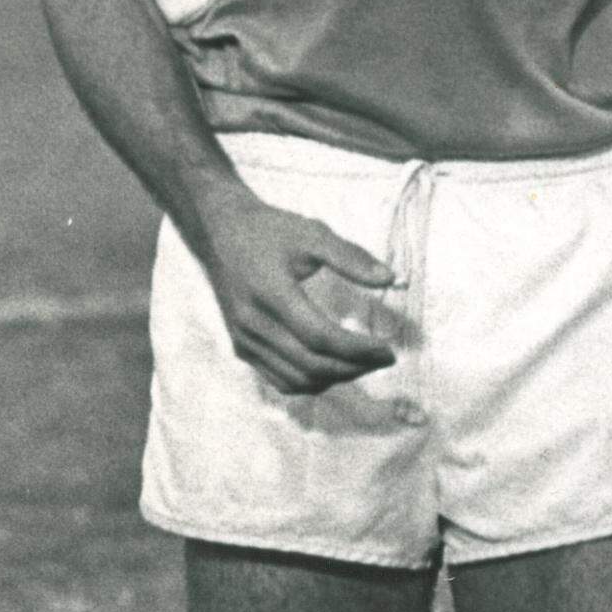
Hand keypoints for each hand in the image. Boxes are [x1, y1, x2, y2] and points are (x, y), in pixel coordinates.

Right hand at [195, 192, 397, 396]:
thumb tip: (391, 279)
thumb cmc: (270, 230)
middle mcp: (254, 324)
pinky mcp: (241, 347)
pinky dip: (310, 381)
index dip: (359, 350)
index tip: (388, 349)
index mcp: (272, 294)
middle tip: (384, 358)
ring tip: (363, 363)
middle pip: (311, 365)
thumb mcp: (312, 233)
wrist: (220, 232)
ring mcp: (245, 340)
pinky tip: (333, 367)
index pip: (321, 338)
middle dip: (354, 367)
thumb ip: (351, 257)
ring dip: (335, 378)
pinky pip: (279, 379)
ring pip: (297, 379)